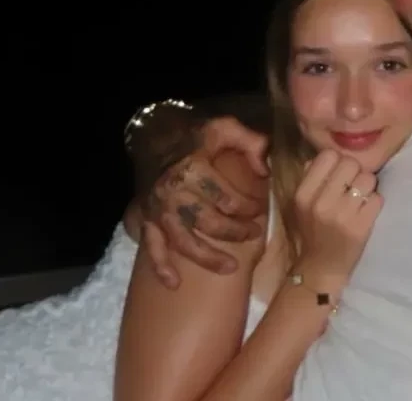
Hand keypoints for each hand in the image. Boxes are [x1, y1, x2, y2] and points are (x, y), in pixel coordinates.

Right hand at [140, 116, 269, 287]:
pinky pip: (152, 248)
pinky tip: (174, 283)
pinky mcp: (146, 219)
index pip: (228, 198)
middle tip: (254, 234)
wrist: (153, 138)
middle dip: (236, 232)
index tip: (260, 210)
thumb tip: (265, 169)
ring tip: (231, 268)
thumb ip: (250, 142)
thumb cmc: (194, 136)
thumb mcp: (224, 127)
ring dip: (208, 258)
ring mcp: (159, 210)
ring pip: (185, 242)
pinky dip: (161, 267)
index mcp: (194, 171)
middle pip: (210, 223)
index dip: (248, 208)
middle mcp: (174, 194)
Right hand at [289, 150, 382, 289]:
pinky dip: (375, 203)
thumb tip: (330, 155)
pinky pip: (378, 198)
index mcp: (303, 194)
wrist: (321, 268)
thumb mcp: (302, 204)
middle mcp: (321, 202)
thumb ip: (311, 177)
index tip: (339, 174)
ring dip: (368, 187)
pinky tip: (366, 211)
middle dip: (356, 172)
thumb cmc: (313, 231)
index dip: (338, 161)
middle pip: (351, 163)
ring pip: (368, 178)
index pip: (328, 155)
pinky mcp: (361, 227)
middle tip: (353, 186)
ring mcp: (342, 215)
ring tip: (361, 198)